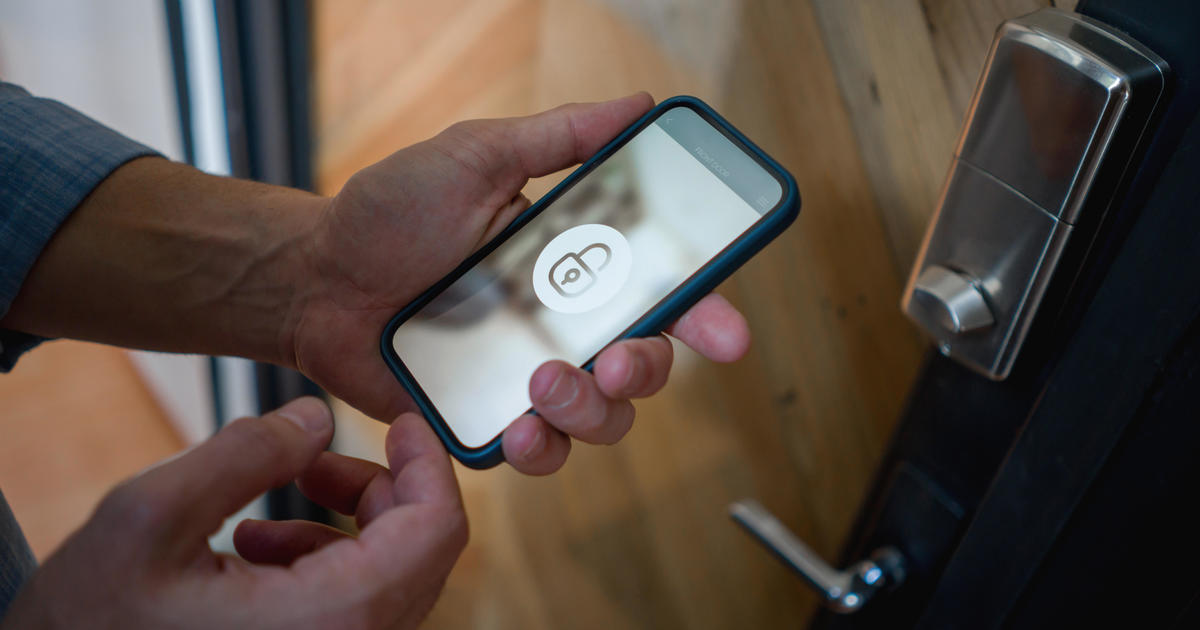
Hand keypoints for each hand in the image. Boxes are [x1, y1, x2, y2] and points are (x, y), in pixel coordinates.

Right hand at [1, 398, 466, 629]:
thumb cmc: (87, 628)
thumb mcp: (149, 517)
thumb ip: (245, 455)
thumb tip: (316, 418)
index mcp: (331, 621)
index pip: (436, 530)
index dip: (429, 462)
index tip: (402, 423)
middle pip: (419, 553)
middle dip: (375, 491)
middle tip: (312, 462)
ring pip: (387, 581)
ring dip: (342, 529)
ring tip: (264, 514)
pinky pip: (351, 612)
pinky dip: (321, 568)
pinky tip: (252, 550)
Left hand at [289, 94, 750, 473]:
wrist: (315, 277)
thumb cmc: (390, 214)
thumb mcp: (476, 157)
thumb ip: (558, 138)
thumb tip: (638, 105)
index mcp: (574, 264)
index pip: (660, 291)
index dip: (706, 313)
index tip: (728, 335)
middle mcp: (562, 324)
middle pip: (645, 366)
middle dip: (646, 371)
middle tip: (612, 360)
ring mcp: (525, 375)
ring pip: (603, 419)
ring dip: (591, 413)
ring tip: (541, 384)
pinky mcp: (486, 418)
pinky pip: (539, 451)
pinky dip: (540, 450)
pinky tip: (516, 430)